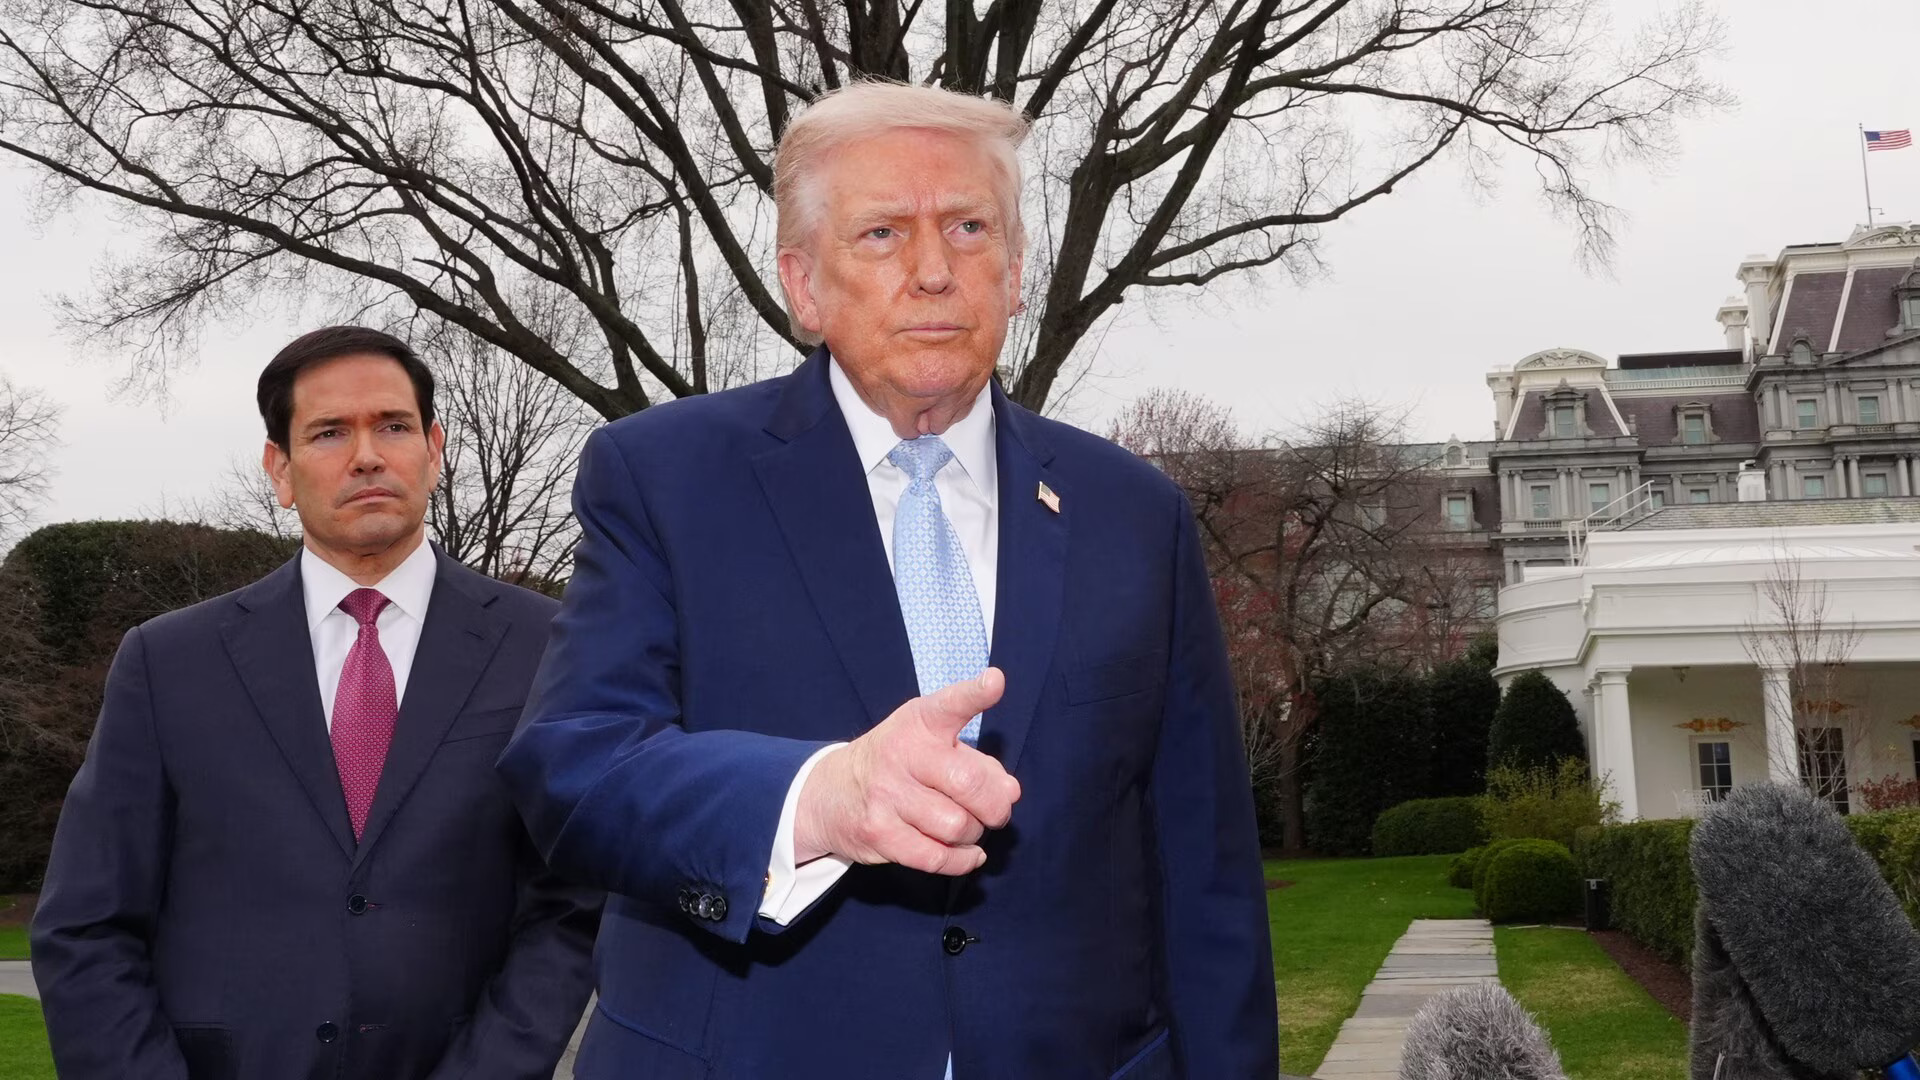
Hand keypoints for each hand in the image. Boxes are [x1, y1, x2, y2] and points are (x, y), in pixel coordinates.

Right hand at [794, 668, 1021, 874]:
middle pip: (969, 784)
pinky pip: (938, 857)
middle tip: (995, 810)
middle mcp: (901, 754)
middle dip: (995, 805)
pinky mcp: (880, 834)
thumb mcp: (930, 745)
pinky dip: (963, 860)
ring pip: (957, 826)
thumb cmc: (898, 764)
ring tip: (965, 826)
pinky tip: (968, 853)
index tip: (994, 683)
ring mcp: (887, 795)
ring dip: (973, 833)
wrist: (831, 793)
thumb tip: (1010, 791)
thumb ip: (976, 762)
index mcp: (919, 723)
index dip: (974, 695)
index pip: (949, 705)